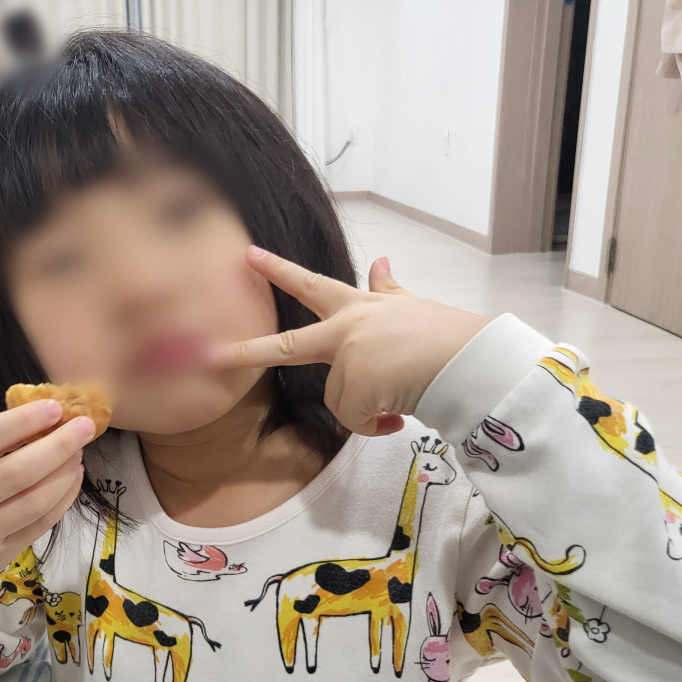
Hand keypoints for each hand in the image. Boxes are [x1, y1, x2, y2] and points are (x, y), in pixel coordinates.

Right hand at [0, 400, 93, 627]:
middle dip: (58, 445)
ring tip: (78, 452)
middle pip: (17, 472)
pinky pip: (39, 525)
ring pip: (34, 501)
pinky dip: (62, 499)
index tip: (55, 406)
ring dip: (64, 473)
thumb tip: (36, 419)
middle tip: (84, 426)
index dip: (23, 420)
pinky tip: (71, 480)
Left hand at [207, 246, 488, 436]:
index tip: (248, 256)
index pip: (312, 284)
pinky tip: (398, 413)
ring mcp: (349, 356)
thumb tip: (380, 260)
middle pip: (288, 344)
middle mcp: (348, 328)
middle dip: (247, 351)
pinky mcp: (355, 385)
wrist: (471, 360)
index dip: (278, 270)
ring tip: (400, 398)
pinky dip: (374, 425)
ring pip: (338, 400)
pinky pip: (353, 420)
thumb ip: (387, 289)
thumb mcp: (411, 307)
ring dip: (365, 409)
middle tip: (210, 355)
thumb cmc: (446, 338)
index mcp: (359, 308)